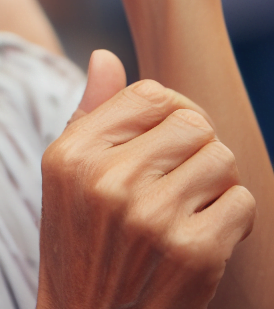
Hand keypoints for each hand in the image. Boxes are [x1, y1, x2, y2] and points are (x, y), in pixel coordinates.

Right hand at [33, 50, 255, 308]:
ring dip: (216, 184)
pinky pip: (242, 202)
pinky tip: (204, 238)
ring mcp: (151, 215)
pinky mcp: (194, 253)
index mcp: (71, 154)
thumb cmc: (81, 250)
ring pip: (221, 159)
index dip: (170, 113)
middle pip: (192, 123)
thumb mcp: (66, 180)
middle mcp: (106, 178)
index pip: (149, 95)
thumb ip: (89, 114)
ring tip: (190, 210)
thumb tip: (105, 56)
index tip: (168, 141)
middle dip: (197, 149)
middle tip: (182, 182)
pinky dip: (233, 219)